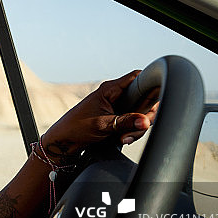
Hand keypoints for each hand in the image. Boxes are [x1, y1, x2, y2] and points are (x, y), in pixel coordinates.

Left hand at [41, 70, 158, 163]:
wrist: (64, 141)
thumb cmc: (77, 128)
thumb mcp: (103, 125)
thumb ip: (126, 122)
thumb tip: (145, 121)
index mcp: (110, 89)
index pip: (138, 77)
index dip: (150, 86)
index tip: (153, 103)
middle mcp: (116, 95)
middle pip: (144, 99)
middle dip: (144, 117)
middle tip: (137, 129)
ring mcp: (118, 107)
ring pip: (140, 114)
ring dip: (137, 128)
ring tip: (124, 138)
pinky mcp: (118, 118)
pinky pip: (134, 122)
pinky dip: (132, 132)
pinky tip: (123, 139)